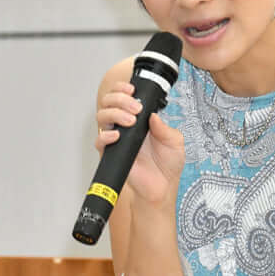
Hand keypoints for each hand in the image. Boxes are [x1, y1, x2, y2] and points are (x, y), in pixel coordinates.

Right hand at [96, 81, 184, 204]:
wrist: (162, 186)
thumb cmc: (168, 164)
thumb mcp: (175, 141)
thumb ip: (165, 128)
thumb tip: (153, 116)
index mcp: (141, 118)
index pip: (124, 96)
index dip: (123, 89)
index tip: (131, 89)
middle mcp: (126, 125)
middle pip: (109, 102)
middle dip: (119, 98)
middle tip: (135, 107)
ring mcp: (117, 138)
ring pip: (102, 116)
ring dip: (114, 113)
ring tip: (130, 120)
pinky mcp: (111, 153)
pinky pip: (99, 140)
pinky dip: (106, 135)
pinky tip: (118, 135)